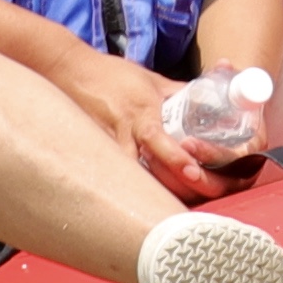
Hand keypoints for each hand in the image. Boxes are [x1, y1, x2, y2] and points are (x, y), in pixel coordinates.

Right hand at [107, 58, 240, 203]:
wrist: (71, 73)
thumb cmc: (114, 76)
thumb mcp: (153, 81)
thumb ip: (180, 95)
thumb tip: (212, 102)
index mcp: (141, 113)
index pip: (157, 139)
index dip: (175, 157)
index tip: (194, 172)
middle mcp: (123, 134)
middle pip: (147, 171)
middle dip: (174, 186)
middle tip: (201, 198)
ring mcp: (107, 147)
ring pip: (132, 180)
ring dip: (154, 194)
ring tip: (178, 209)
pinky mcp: (96, 155)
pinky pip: (118, 177)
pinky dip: (134, 190)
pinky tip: (148, 204)